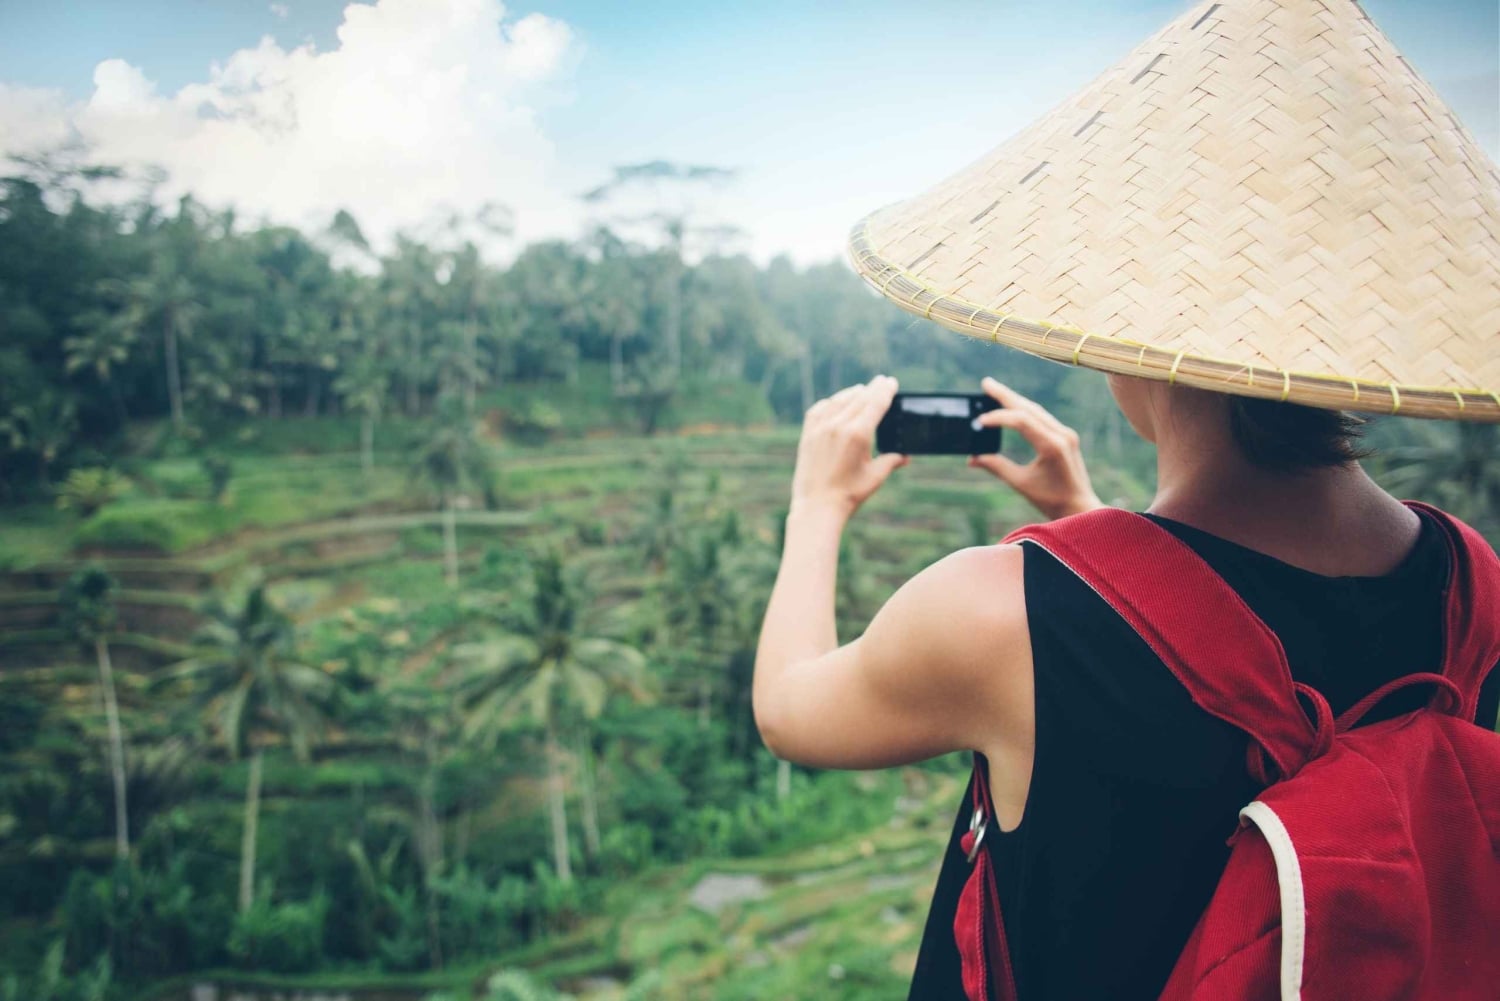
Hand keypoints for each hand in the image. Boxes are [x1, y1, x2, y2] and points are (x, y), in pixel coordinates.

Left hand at [791, 375, 908, 518]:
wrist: (817, 506)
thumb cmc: (849, 495)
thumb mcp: (875, 477)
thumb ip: (891, 461)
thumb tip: (905, 456)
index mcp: (858, 434)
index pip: (875, 403)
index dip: (885, 390)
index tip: (891, 382)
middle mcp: (838, 425)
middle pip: (860, 398)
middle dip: (873, 388)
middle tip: (882, 381)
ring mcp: (820, 428)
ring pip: (840, 400)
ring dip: (853, 393)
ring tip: (862, 390)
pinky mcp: (808, 434)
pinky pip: (820, 409)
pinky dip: (831, 402)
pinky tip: (837, 402)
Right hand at [968, 376, 1103, 520]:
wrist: (1080, 507)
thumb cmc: (1051, 500)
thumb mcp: (1020, 483)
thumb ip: (996, 466)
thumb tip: (972, 458)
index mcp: (1052, 446)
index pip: (1022, 421)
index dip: (999, 417)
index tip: (980, 421)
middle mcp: (1062, 434)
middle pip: (1029, 407)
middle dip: (1006, 395)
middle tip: (986, 383)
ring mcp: (1066, 433)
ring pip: (1036, 410)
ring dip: (1015, 400)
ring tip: (995, 391)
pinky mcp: (1066, 436)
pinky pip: (1043, 417)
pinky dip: (1025, 411)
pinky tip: (1013, 406)